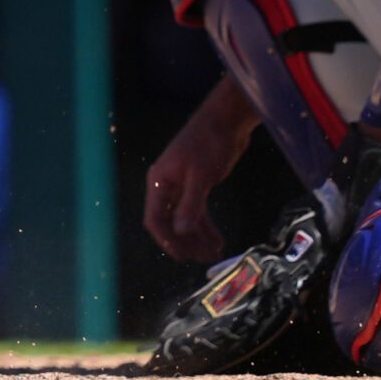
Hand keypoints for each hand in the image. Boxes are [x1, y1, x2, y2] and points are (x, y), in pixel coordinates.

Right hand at [145, 81, 256, 261]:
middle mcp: (167, 186)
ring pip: (184, 219)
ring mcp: (182, 186)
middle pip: (169, 222)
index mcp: (160, 182)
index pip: (155, 218)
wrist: (226, 122)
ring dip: (197, 237)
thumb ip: (190, 205)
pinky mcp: (198, 185)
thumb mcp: (201, 176)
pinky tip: (217, 239)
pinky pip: (197, 212)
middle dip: (185, 242)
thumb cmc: (209, 144)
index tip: (182, 257)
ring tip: (214, 253)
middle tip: (204, 257)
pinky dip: (206, 227)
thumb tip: (180, 232)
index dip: (166, 240)